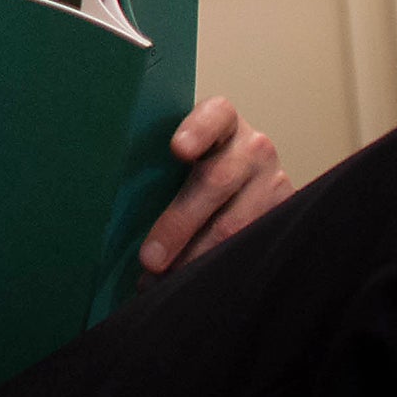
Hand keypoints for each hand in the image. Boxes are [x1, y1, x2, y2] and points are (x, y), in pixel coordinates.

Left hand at [139, 97, 292, 278]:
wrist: (248, 183)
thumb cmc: (194, 167)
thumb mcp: (180, 157)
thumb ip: (158, 167)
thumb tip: (110, 200)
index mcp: (222, 121)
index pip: (215, 115)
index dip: (197, 130)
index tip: (177, 149)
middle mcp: (252, 147)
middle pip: (216, 181)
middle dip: (179, 223)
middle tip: (150, 258)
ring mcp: (273, 180)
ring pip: (235, 223)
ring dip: (195, 256)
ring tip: (162, 280)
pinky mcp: (286, 213)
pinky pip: (251, 244)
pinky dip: (217, 266)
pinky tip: (193, 281)